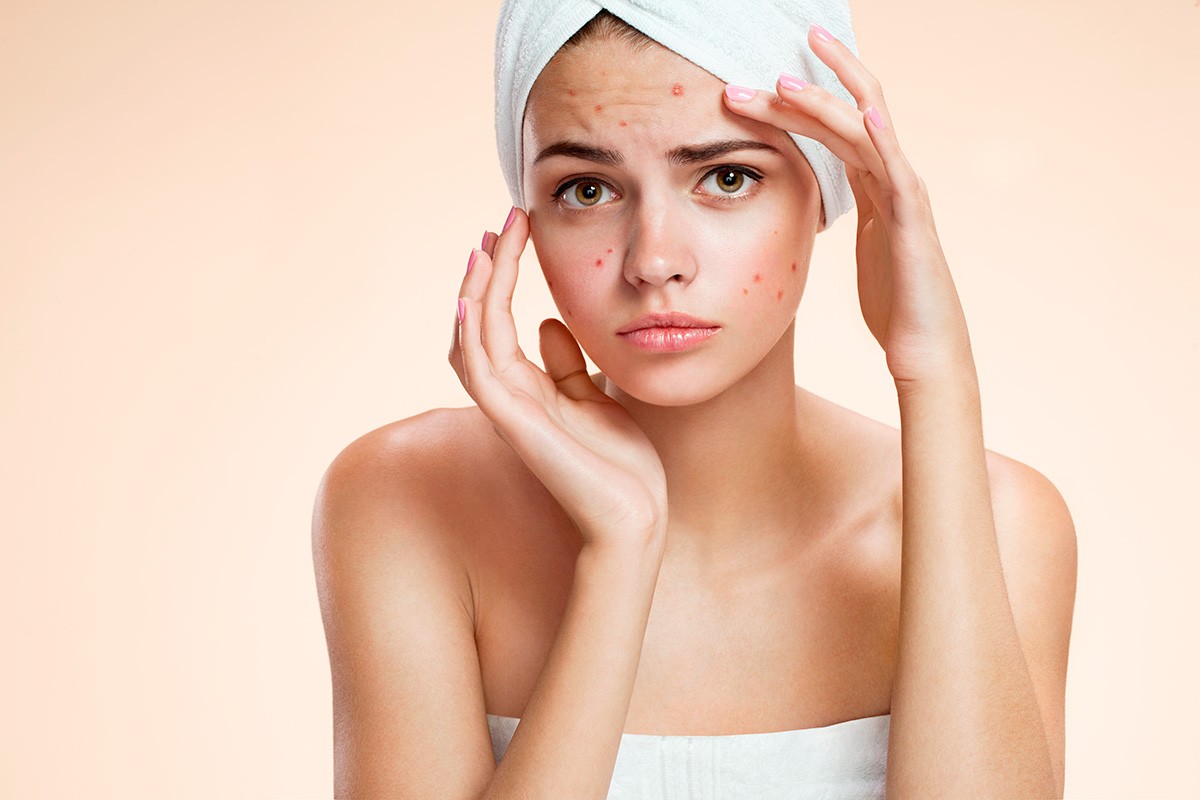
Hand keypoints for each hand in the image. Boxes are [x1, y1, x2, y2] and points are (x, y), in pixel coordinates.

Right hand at [448, 208, 668, 547]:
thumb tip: (548, 322)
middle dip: (488, 269)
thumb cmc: (621, 464)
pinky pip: (480, 373)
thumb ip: (567, 364)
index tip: (517, 227)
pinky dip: (471, 336)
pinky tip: (472, 301)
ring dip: (475, 290)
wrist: (636, 516)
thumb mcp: (595, 397)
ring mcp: (509, 410)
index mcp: (527, 388)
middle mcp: (510, 395)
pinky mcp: (517, 425)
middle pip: (479, 320)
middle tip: (503, 221)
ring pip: (472, 340)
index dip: (502, 273)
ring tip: (486, 246)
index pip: (499, 319)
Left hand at [724, 24, 974, 386]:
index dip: (795, 104)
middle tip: (752, 75)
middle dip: (802, 90)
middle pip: (848, 114)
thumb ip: (846, 214)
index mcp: (876, 183)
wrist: (925, 348)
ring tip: (785, 83)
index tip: (748, 91)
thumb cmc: (895, 303)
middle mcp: (894, 177)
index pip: (833, 127)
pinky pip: (899, 174)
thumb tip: (813, 199)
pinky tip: (865, 117)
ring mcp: (907, 195)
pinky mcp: (914, 224)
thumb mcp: (863, 244)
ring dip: (826, 105)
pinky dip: (884, 141)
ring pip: (866, 132)